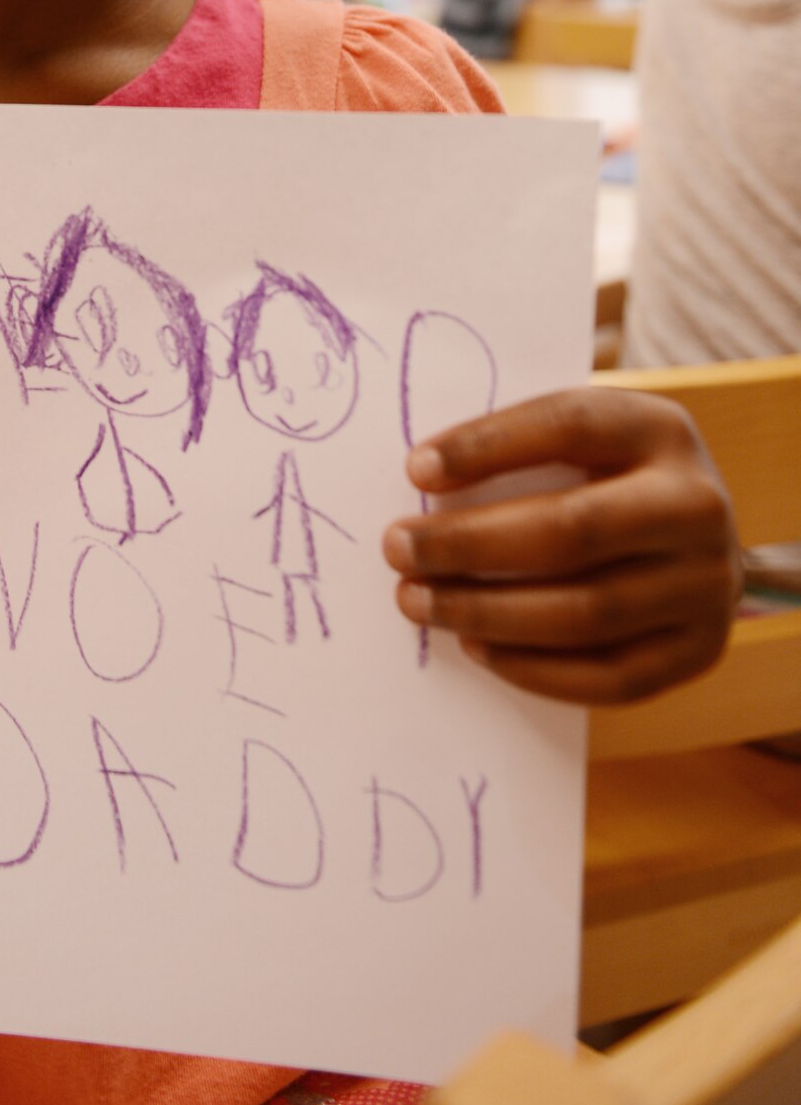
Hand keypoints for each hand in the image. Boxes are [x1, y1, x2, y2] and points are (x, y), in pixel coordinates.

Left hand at [382, 388, 740, 704]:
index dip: (487, 447)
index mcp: (659, 430)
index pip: (568, 426)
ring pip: (586, 613)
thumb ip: (518, 448)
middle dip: (469, 544)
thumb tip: (422, 482)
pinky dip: (533, 669)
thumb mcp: (581, 435)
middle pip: (572, 530)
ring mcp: (707, 585)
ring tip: (418, 601)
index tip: (416, 470)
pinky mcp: (700, 651)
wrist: (697, 533)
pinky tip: (475, 646)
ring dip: (486, 613)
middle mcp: (697, 506)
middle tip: (397, 549)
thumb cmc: (608, 474)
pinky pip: (609, 678)